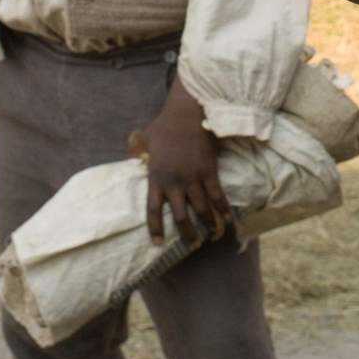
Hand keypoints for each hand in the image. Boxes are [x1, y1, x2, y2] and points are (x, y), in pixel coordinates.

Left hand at [135, 80, 231, 245]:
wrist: (187, 113)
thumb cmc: (165, 125)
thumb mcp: (144, 139)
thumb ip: (136, 151)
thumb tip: (130, 156)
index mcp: (156, 178)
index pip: (153, 210)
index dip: (155, 229)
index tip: (157, 243)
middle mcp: (174, 183)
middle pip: (180, 217)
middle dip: (187, 234)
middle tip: (191, 244)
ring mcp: (193, 178)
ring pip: (201, 210)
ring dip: (208, 225)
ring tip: (212, 235)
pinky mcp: (209, 171)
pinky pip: (217, 196)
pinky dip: (223, 209)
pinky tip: (227, 219)